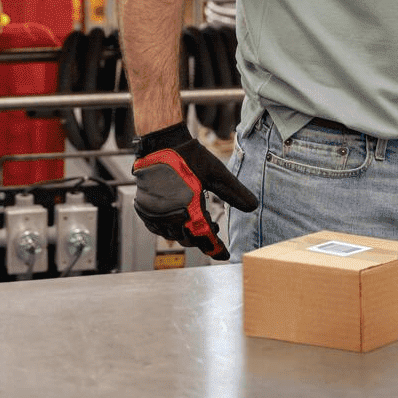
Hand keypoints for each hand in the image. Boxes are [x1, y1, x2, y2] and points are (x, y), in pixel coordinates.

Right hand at [132, 120, 258, 260]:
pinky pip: (157, 228)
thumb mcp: (216, 173)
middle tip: (214, 228)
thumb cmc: (188, 156)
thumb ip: (235, 192)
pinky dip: (169, 228)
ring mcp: (154, 213)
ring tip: (199, 221)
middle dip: (202, 238)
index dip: (215, 248)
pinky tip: (179, 220)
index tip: (225, 255)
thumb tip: (254, 207)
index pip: (204, 236)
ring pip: (172, 235)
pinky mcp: (143, 209)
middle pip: (188, 239)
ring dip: (186, 233)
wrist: (160, 142)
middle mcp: (169, 214)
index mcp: (188, 208)